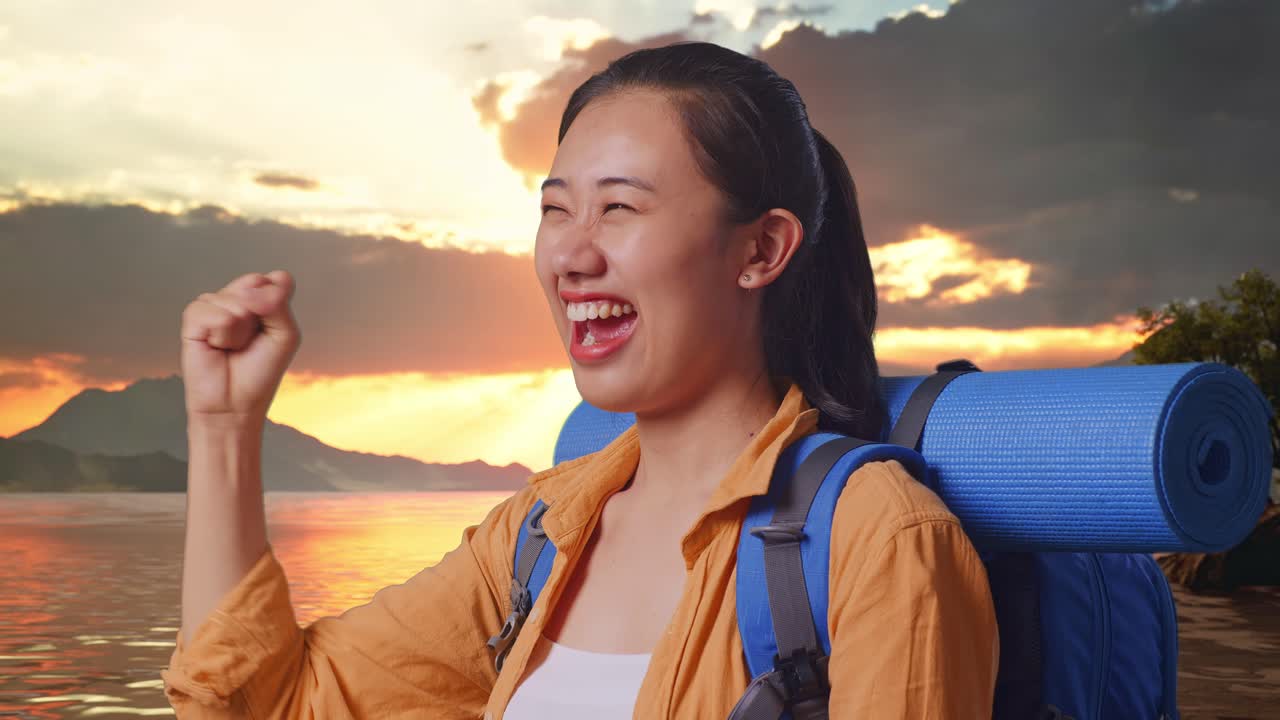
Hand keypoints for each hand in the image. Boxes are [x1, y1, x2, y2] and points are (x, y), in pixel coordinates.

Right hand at [180, 270, 301, 428]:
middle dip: (260, 315)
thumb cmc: (261, 371)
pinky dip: (221, 333)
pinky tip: (217, 346)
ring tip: (234, 346)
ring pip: (234, 299)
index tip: (273, 329)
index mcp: (264, 299)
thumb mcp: (285, 335)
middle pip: (255, 282)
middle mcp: (238, 298)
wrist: (235, 403)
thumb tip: (253, 286)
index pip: (277, 279)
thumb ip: (278, 304)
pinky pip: (212, 312)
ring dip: (240, 330)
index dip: (278, 303)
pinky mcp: (194, 318)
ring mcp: (215, 305)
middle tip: (252, 340)